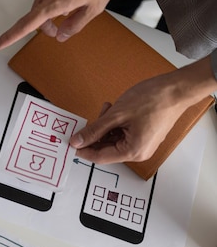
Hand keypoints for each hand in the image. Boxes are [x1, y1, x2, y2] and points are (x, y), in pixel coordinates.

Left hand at [70, 75, 190, 163]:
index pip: (99, 157)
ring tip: (109, 108)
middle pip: (106, 148)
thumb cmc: (151, 100)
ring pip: (112, 139)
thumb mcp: (116, 115)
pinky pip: (122, 133)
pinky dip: (115, 123)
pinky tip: (114, 109)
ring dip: (105, 125)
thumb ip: (94, 130)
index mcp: (132, 152)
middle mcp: (138, 152)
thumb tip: (76, 141)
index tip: (69, 140)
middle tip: (95, 116)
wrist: (177, 89)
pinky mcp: (144, 135)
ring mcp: (142, 144)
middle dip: (96, 132)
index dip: (82, 149)